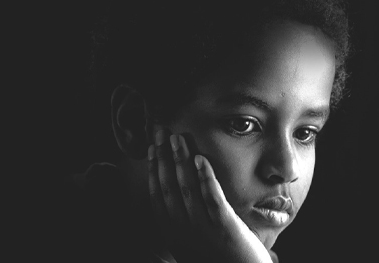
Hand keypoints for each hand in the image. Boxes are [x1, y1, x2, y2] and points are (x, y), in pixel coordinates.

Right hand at [148, 129, 272, 262]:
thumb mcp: (194, 245)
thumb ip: (184, 224)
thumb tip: (177, 198)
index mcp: (173, 235)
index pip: (157, 196)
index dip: (154, 169)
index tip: (153, 148)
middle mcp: (183, 233)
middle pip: (168, 187)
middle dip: (163, 157)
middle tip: (161, 131)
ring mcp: (204, 231)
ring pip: (187, 189)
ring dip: (181, 160)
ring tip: (178, 137)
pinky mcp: (225, 229)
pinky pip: (212, 199)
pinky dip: (205, 177)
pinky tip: (201, 158)